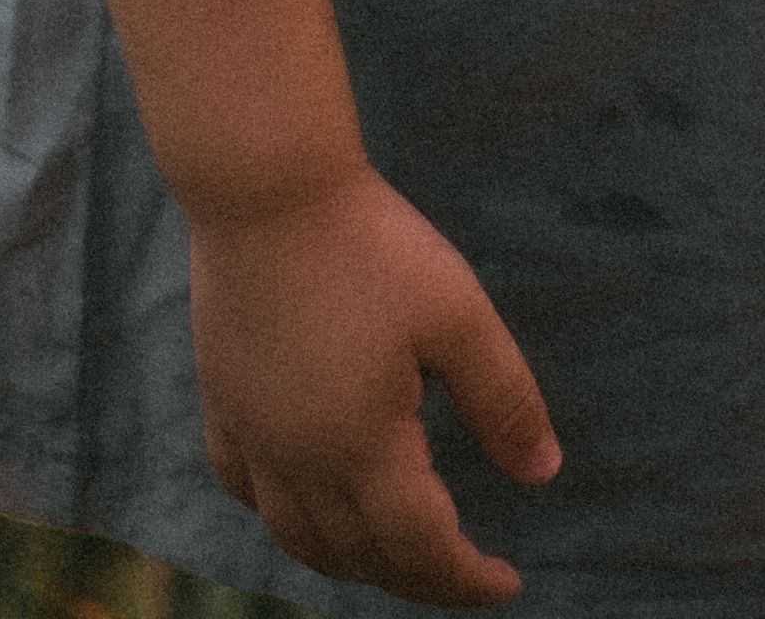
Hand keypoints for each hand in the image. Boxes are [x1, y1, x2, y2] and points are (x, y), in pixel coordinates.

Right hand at [188, 166, 559, 607]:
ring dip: (351, 561)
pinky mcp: (221, 397)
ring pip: (297, 537)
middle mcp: (299, 459)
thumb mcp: (458, 314)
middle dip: (417, 579)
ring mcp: (251, 432)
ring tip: (393, 553)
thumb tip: (543, 474)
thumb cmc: (369, 242)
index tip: (508, 583)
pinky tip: (302, 501)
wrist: (265, 185)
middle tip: (462, 571)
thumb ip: (504, 399)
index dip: (467, 579)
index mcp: (363, 447)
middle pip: (360, 556)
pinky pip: (244, 487)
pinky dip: (281, 514)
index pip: (421, 548)